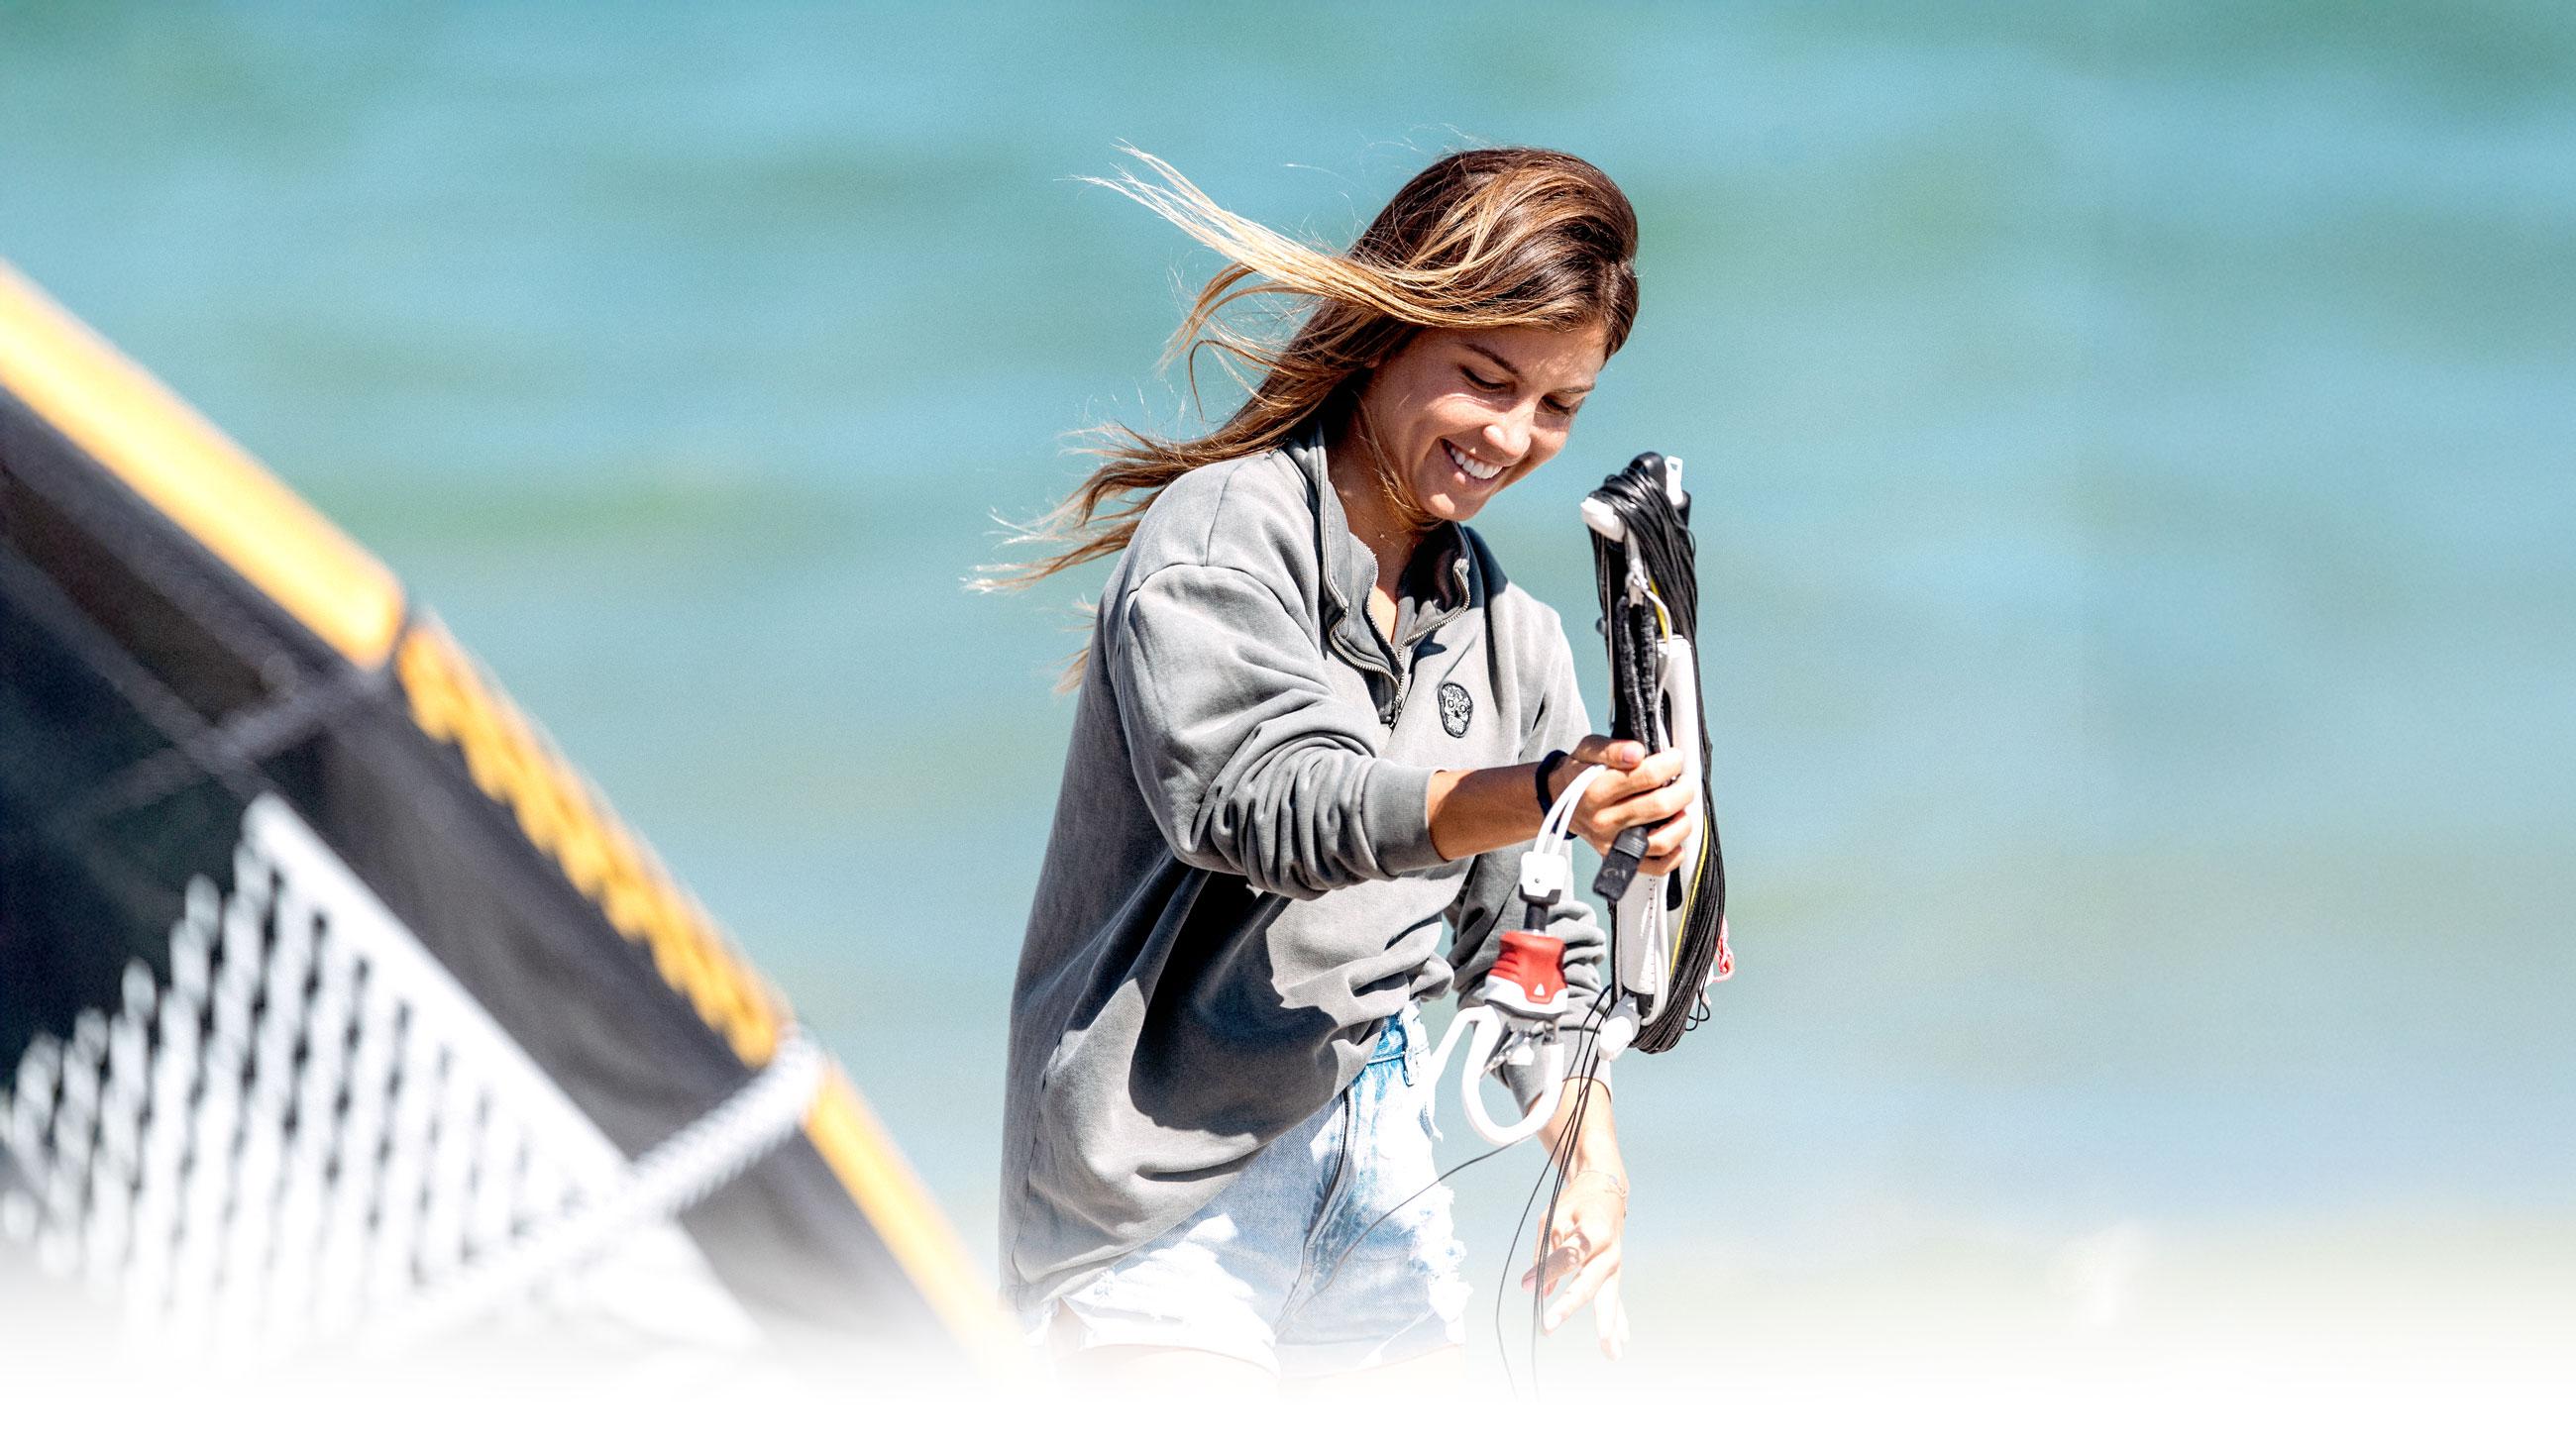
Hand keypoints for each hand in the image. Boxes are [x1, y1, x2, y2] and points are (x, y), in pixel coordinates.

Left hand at [1520, 1168, 1630, 1357]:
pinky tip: (1619, 1344)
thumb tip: (1534, 1287)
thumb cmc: (1576, 1204)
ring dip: (1608, 1326)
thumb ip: (1545, 1251)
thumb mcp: (1553, 1217)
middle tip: (1549, 1326)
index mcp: (1593, 1231)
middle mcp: (1608, 1251)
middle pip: (1588, 1282)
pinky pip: (1615, 1300)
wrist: (1606, 1192)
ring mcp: (1614, 1265)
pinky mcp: (1613, 1273)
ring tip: (1610, 1353)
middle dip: (1568, 1305)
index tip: (1527, 1284)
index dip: (1548, 1268)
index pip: (1569, 1255)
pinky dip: (1618, 1321)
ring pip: (1609, 1298)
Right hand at [1549, 736, 1697, 876]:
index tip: (1675, 758)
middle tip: (1683, 780)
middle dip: (1683, 789)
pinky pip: (1656, 866)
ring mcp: (1612, 842)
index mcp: (1595, 789)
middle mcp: (1603, 820)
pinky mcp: (1618, 857)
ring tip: (1681, 807)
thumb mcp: (1588, 750)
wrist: (1558, 801)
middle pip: (1659, 806)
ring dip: (1683, 821)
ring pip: (1662, 840)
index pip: (1647, 776)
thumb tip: (1637, 752)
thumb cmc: (1578, 774)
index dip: (1671, 763)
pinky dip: (1674, 854)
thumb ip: (1612, 748)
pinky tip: (1673, 834)